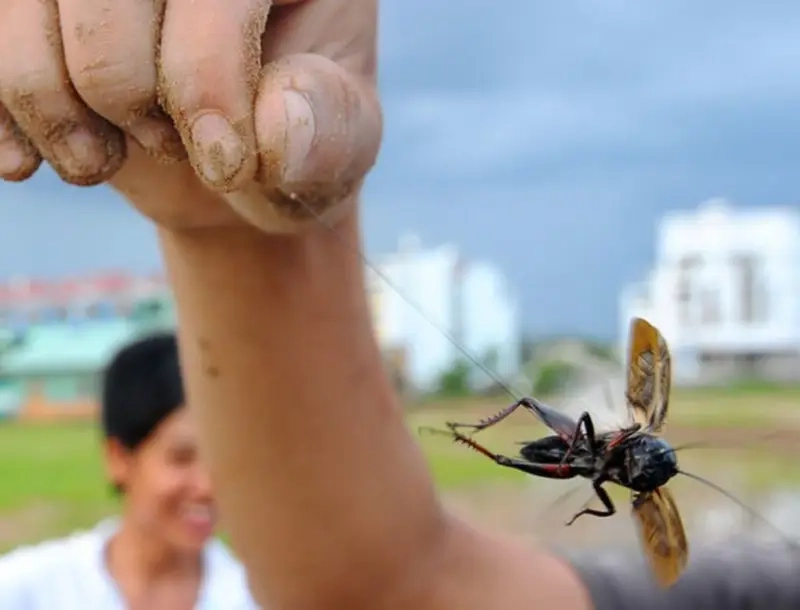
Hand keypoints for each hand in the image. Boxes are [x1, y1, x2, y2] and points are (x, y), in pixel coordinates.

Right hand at [0, 0, 381, 232]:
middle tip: (159, 152)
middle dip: (116, 83)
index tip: (224, 167)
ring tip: (92, 163)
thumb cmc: (294, 148)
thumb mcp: (336, 151)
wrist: (232, 167)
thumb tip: (276, 127)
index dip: (207, 80)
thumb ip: (327, 135)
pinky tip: (22, 159)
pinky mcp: (46, 2)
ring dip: (45, 96)